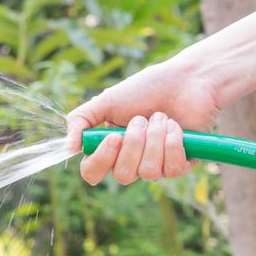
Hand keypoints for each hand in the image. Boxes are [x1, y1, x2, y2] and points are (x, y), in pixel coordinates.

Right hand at [67, 59, 221, 184]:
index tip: (113, 137)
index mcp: (109, 149)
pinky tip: (176, 126)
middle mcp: (130, 162)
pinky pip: (171, 169)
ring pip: (147, 172)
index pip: (92, 173)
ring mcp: (155, 166)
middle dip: (134, 144)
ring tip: (161, 117)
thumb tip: (69, 147)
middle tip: (141, 118)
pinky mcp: (179, 165)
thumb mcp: (106, 100)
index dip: (101, 160)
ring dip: (155, 139)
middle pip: (122, 175)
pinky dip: (173, 142)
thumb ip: (81, 120)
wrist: (187, 80)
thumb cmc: (147, 88)